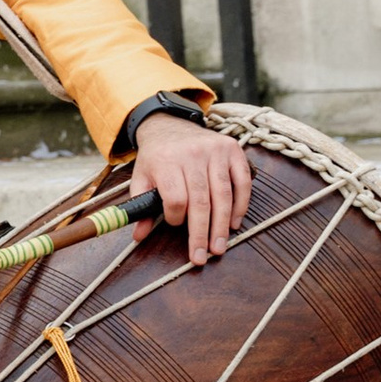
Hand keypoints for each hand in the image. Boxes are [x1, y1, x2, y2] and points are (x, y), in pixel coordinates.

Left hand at [133, 113, 249, 268]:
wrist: (169, 125)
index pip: (176, 198)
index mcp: (166, 161)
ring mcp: (214, 151)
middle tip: (204, 256)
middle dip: (202, 233)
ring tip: (220, 247)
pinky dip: (241, 204)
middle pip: (200, 200)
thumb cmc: (156, 158)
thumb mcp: (141, 178)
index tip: (175, 224)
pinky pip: (242, 181)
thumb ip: (140, 207)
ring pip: (223, 194)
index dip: (176, 217)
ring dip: (222, 225)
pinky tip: (235, 223)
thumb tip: (138, 237)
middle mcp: (192, 154)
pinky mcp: (232, 149)